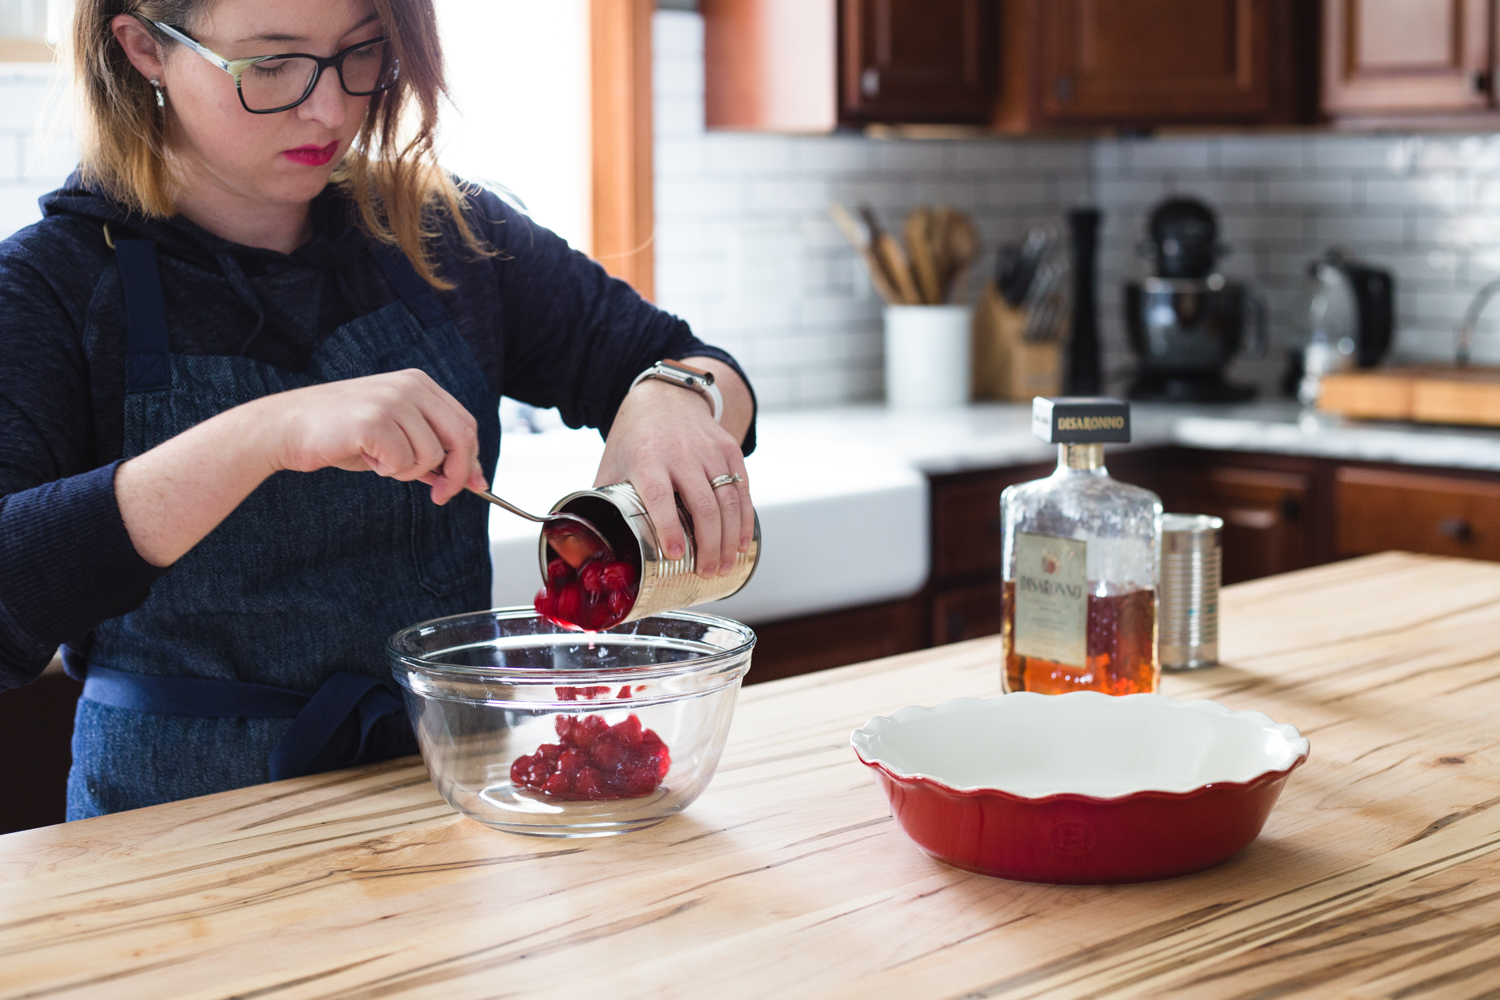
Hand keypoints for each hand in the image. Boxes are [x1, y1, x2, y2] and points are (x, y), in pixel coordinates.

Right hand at [117, 369, 487, 568]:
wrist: (285, 428)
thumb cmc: (339, 434)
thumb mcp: (393, 437)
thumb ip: (429, 450)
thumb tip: (468, 478)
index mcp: (419, 383)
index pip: (465, 423)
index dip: (471, 459)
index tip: (473, 485)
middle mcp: (411, 386)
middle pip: (461, 437)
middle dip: (457, 474)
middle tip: (440, 496)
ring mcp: (394, 400)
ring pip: (431, 456)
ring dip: (408, 472)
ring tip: (379, 460)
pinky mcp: (375, 420)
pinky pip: (404, 463)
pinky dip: (388, 471)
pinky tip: (366, 458)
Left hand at [595, 360, 753, 577]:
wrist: (665, 397)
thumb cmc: (635, 438)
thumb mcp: (613, 463)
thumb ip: (605, 500)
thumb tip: (591, 540)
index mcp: (647, 458)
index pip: (660, 496)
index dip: (669, 526)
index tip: (676, 553)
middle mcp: (681, 453)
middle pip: (702, 504)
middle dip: (708, 544)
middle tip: (707, 572)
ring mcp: (709, 451)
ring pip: (727, 500)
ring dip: (730, 538)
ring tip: (724, 565)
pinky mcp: (729, 449)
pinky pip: (742, 489)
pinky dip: (745, 519)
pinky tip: (742, 542)